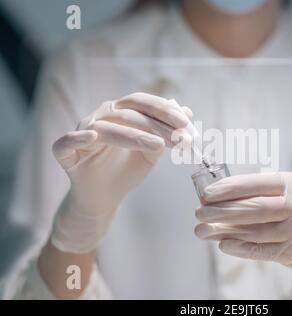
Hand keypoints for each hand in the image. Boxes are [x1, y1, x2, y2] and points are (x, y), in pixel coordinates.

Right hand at [51, 93, 191, 252]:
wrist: (104, 197)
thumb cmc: (126, 170)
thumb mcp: (152, 151)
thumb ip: (165, 131)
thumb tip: (187, 110)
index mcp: (120, 112)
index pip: (143, 103)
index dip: (165, 111)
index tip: (188, 124)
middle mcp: (100, 117)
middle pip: (129, 113)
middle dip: (158, 125)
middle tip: (181, 138)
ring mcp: (81, 132)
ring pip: (106, 128)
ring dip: (134, 135)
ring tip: (158, 145)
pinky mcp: (64, 151)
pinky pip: (67, 142)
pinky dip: (79, 138)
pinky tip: (93, 137)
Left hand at [194, 172, 291, 284]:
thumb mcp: (285, 193)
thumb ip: (256, 194)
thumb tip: (216, 199)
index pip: (256, 183)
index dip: (229, 188)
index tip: (207, 193)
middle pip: (254, 208)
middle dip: (222, 211)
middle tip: (199, 213)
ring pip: (255, 230)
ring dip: (225, 231)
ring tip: (203, 231)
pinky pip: (262, 250)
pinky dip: (240, 247)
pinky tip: (223, 244)